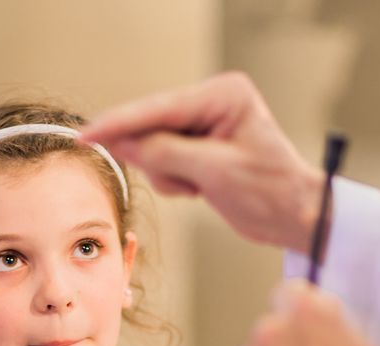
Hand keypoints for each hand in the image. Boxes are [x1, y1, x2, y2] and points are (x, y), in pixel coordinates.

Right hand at [82, 71, 323, 252]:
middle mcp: (211, 104)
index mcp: (223, 95)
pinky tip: (199, 189)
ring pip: (154, 146)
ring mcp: (202, 126)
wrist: (293, 216)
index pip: (159, 108)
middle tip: (179, 180)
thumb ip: (164, 153)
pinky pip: (163, 160)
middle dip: (155, 158)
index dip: (119, 123)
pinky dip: (173, 180)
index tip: (87, 134)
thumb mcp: (215, 171)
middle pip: (152, 125)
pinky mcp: (197, 146)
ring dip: (168, 174)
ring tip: (199, 187)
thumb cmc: (270, 191)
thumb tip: (123, 142)